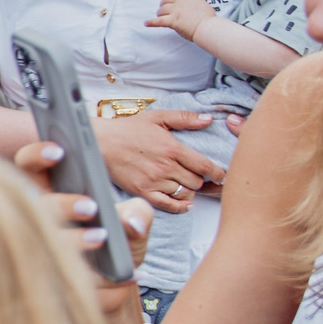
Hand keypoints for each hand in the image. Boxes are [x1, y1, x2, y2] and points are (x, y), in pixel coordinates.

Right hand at [11, 139, 156, 295]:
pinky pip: (66, 277)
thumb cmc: (119, 240)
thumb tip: (131, 224)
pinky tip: (124, 274)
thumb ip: (139, 213)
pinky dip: (99, 278)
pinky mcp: (52, 279)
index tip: (60, 151)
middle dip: (61, 204)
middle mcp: (39, 218)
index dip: (37, 154)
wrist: (119, 280)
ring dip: (74, 239)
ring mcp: (41, 248)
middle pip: (31, 204)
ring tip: (103, 238)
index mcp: (53, 192)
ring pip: (41, 241)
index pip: (29, 165)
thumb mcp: (136, 221)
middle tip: (91, 207)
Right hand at [96, 110, 220, 212]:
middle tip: (201, 178)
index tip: (222, 175)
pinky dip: (180, 206)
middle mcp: (166, 167)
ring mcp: (155, 181)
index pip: (205, 166)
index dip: (218, 173)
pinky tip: (185, 203)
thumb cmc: (127, 129)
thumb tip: (208, 120)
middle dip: (202, 181)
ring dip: (191, 191)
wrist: (100, 143)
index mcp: (173, 148)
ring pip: (186, 193)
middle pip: (197, 182)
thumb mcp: (157, 117)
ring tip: (188, 185)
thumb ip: (184, 118)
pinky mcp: (143, 191)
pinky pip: (168, 204)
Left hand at [148, 0, 215, 39]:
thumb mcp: (204, 8)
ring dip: (159, 14)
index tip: (170, 5)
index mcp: (188, 1)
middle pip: (166, 3)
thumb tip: (196, 9)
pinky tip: (146, 23)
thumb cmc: (209, 20)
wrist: (207, 26)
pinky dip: (151, 22)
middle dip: (163, 7)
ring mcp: (176, 12)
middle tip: (162, 11)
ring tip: (158, 18)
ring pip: (161, 10)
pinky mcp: (172, 21)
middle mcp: (181, 4)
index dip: (171, 2)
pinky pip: (158, 21)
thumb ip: (197, 7)